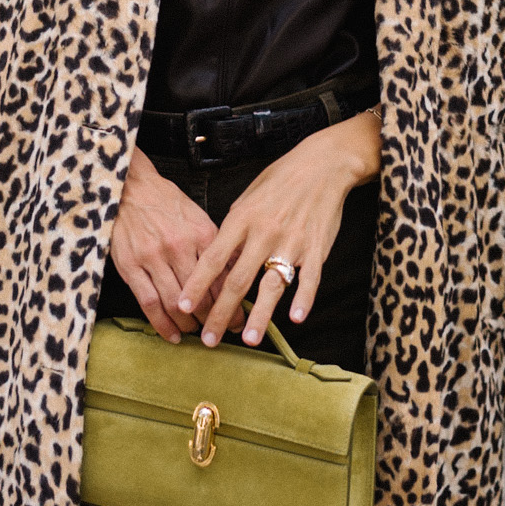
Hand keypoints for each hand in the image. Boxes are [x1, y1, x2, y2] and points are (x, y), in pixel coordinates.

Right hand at [108, 145, 238, 343]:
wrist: (131, 188)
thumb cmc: (167, 203)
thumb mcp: (198, 217)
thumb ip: (215, 245)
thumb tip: (235, 274)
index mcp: (201, 234)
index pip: (222, 278)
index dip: (232, 305)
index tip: (238, 320)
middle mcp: (179, 247)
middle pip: (202, 296)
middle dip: (213, 320)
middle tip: (219, 333)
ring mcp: (153, 258)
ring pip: (176, 304)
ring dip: (189, 326)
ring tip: (196, 334)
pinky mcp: (131, 266)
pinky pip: (149, 303)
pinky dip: (162, 324)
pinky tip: (172, 335)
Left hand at [177, 109, 380, 348]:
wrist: (322, 166)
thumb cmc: (280, 180)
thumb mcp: (247, 198)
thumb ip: (233, 229)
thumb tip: (219, 261)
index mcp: (242, 219)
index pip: (213, 258)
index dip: (197, 284)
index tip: (182, 306)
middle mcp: (265, 232)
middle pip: (238, 280)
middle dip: (221, 313)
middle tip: (210, 339)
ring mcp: (292, 242)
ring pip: (272, 285)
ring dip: (259, 315)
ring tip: (248, 339)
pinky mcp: (316, 249)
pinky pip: (309, 279)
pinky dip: (303, 299)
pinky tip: (295, 319)